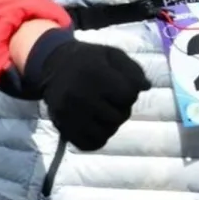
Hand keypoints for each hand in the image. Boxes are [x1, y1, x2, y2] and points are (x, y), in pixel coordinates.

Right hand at [27, 33, 146, 151]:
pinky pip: (88, 144)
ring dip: (109, 125)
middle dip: (120, 110)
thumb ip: (133, 69)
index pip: (128, 95)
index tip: (119, 85)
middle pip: (118, 117)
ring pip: (105, 133)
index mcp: (94, 74)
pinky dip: (96, 139)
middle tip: (110, 100)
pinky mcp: (61, 126)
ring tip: (103, 113)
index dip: (130, 92)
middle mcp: (79, 95)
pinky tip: (95, 126)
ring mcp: (69, 113)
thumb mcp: (113, 55)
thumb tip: (146, 87)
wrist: (53, 66)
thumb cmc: (89, 60)